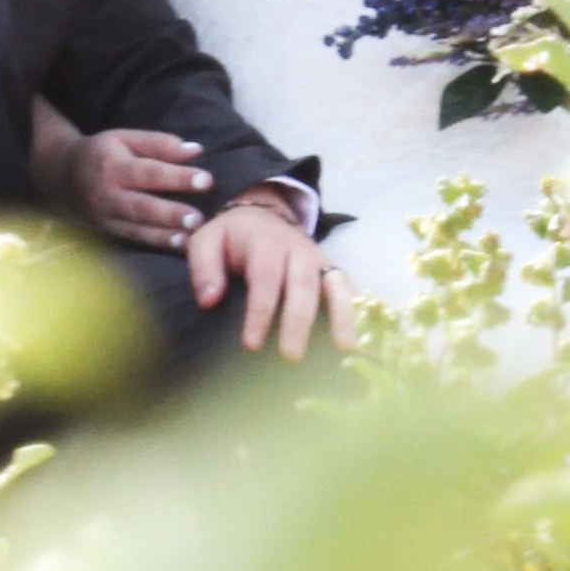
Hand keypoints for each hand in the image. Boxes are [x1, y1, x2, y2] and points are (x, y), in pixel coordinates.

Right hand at [62, 126, 212, 250]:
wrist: (61, 177)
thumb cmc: (102, 153)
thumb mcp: (125, 138)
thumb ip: (159, 143)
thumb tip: (196, 151)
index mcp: (114, 165)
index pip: (150, 172)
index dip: (178, 177)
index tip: (207, 180)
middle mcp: (108, 194)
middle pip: (143, 205)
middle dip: (171, 213)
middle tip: (199, 219)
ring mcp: (105, 217)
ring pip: (138, 228)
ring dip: (165, 235)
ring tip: (192, 238)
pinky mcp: (107, 232)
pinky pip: (134, 239)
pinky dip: (156, 243)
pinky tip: (179, 246)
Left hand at [185, 189, 357, 359]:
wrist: (263, 213)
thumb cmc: (231, 237)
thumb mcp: (206, 241)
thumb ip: (204, 268)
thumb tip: (210, 301)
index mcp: (265, 243)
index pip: (265, 278)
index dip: (260, 312)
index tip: (252, 344)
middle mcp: (298, 250)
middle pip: (303, 286)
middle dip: (299, 322)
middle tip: (292, 357)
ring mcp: (320, 260)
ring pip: (335, 286)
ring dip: (343, 316)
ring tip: (348, 349)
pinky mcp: (333, 272)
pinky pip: (350, 290)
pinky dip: (360, 311)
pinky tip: (365, 338)